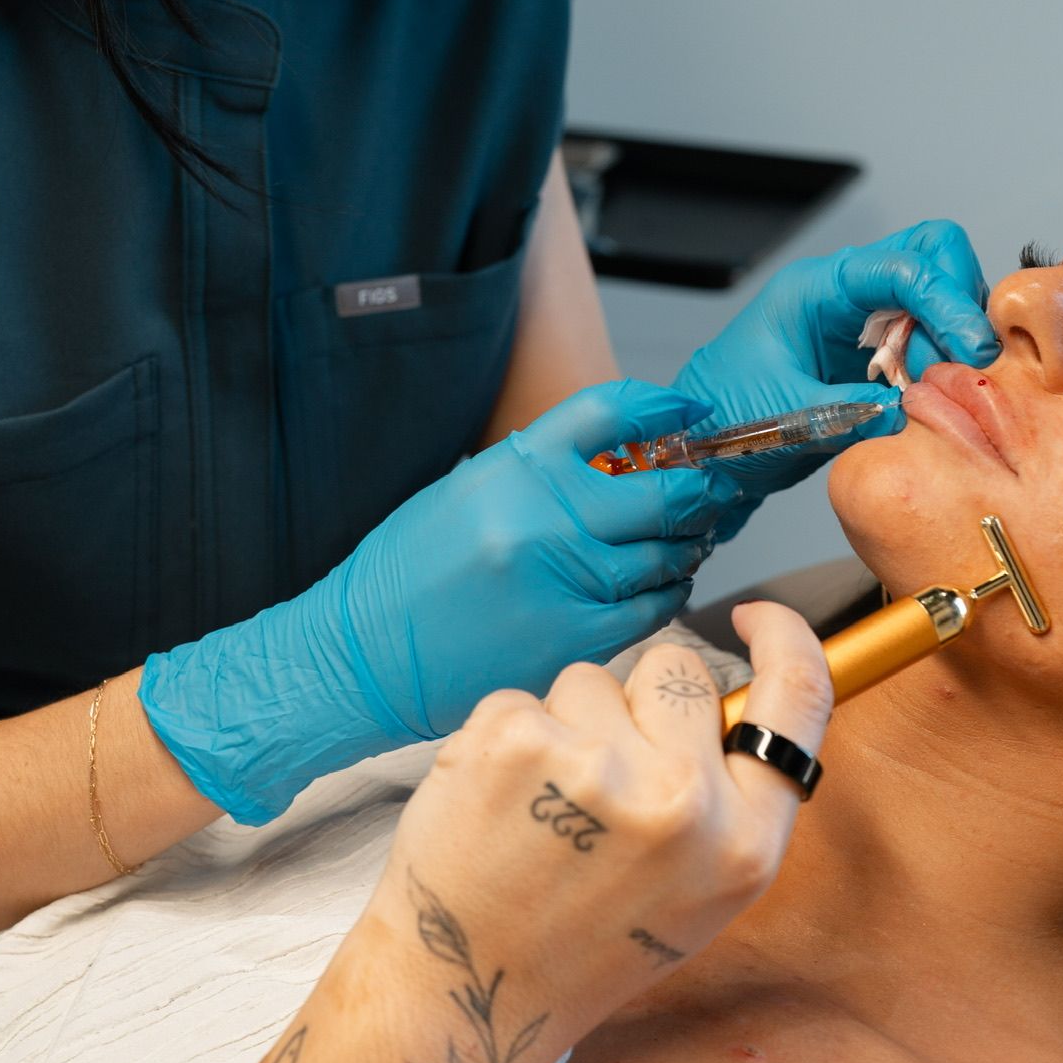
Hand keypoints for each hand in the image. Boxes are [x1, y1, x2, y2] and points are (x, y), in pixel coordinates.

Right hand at [139, 380, 738, 824]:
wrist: (360, 655)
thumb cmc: (408, 575)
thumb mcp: (467, 493)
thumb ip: (541, 472)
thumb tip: (619, 459)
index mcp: (514, 467)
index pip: (611, 410)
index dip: (663, 407)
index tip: (687, 414)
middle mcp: (543, 516)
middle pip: (662, 490)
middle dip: (694, 489)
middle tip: (702, 490)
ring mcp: (563, 579)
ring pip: (666, 554)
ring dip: (683, 546)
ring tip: (676, 543)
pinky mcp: (573, 638)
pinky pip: (651, 608)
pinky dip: (664, 593)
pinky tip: (654, 587)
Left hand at [364, 602, 833, 1052]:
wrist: (467, 994)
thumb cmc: (578, 946)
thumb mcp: (698, 894)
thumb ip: (726, 800)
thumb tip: (728, 702)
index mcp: (744, 843)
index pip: (797, 699)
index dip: (785, 639)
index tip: (756, 616)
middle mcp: (682, 800)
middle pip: (677, 668)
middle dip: (637, 704)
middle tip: (596, 783)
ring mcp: (595, 764)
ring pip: (591, 678)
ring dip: (565, 723)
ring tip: (539, 808)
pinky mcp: (515, 740)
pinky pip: (522, 695)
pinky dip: (505, 737)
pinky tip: (495, 803)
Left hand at [673, 220, 997, 528]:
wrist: (706, 448)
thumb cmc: (726, 420)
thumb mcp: (786, 417)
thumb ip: (848, 410)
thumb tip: (909, 409)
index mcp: (815, 289)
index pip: (901, 266)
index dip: (947, 300)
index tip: (973, 348)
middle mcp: (845, 291)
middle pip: (931, 255)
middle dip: (958, 304)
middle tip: (961, 366)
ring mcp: (863, 317)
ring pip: (937, 295)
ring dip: (952, 339)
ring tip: (937, 391)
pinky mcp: (876, 350)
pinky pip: (929, 337)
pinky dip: (943, 361)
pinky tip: (930, 397)